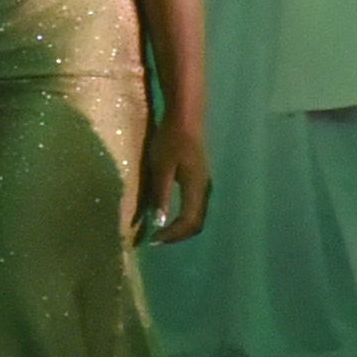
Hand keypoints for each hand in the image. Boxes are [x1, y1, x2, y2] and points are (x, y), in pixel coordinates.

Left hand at [137, 114, 213, 244]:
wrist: (186, 116)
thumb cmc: (171, 139)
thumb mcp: (161, 167)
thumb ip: (161, 194)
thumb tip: (159, 221)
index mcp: (195, 188)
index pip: (188, 222)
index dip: (171, 235)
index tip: (153, 239)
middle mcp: (204, 189)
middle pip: (196, 223)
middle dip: (177, 235)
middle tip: (156, 239)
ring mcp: (204, 184)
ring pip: (197, 216)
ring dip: (180, 228)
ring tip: (161, 231)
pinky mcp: (200, 179)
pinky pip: (195, 207)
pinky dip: (183, 218)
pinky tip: (169, 215)